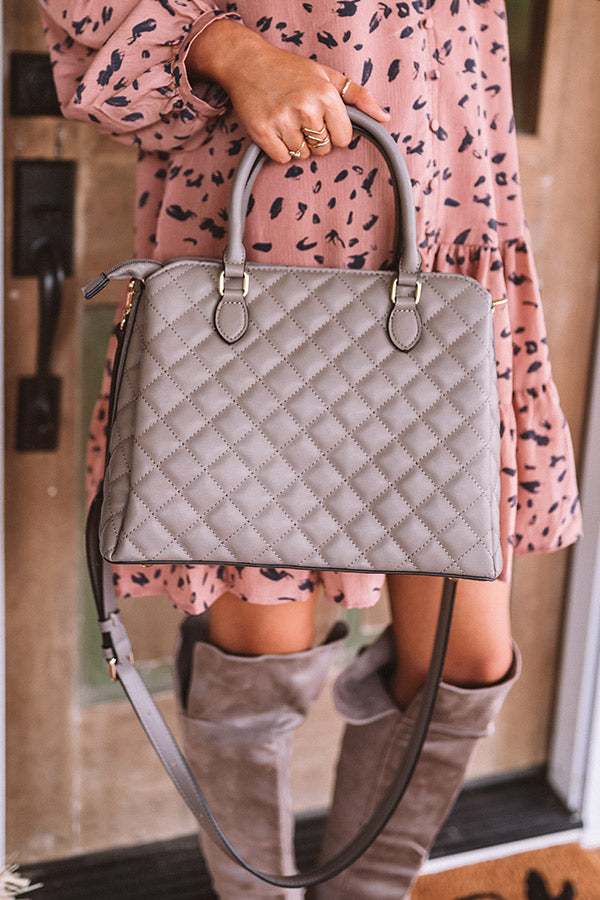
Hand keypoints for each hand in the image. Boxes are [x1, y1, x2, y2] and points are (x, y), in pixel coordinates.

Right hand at [187, 19, 389, 162]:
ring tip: (287, 121)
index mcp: (325, 95)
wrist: (247, 63)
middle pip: (323, 150)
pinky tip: (275, 129)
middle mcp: (305, 108)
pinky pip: (282, 159)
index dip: (334, 132)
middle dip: (315, 139)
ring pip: (302, 156)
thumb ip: (358, 97)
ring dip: (297, 144)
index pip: (343, 139)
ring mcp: (282, 121)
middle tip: (300, 117)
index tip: (322, 119)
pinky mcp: (262, 133)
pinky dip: (280, 150)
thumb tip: (384, 117)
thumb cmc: (290, 70)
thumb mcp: (327, 76)